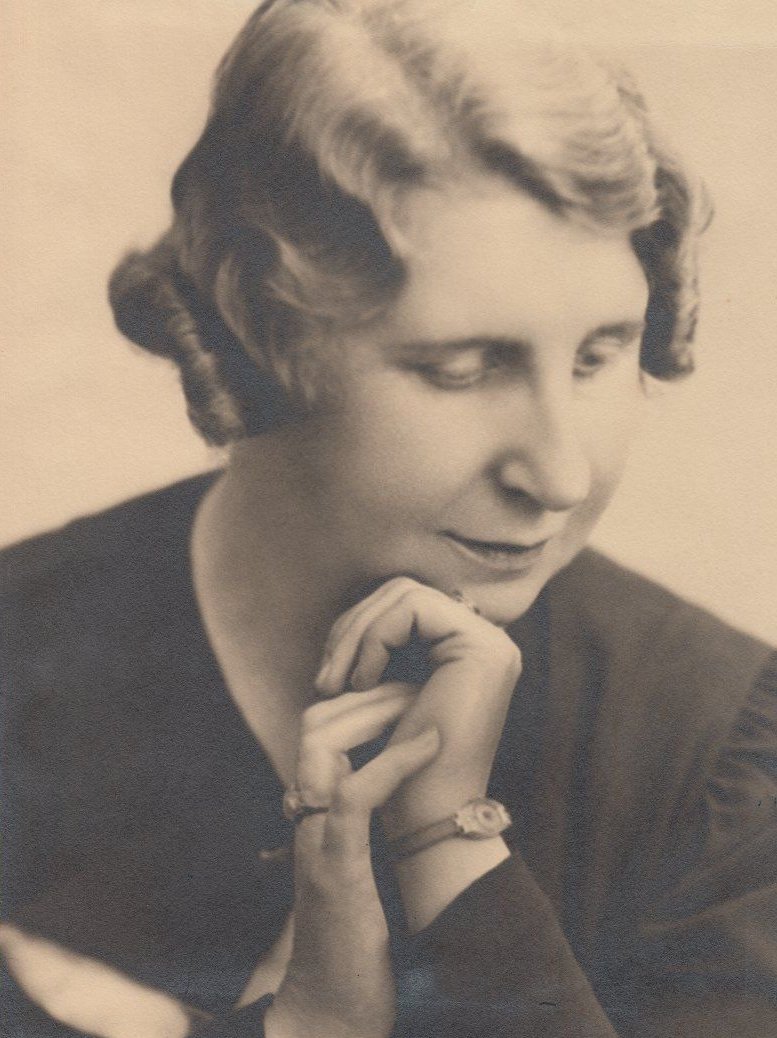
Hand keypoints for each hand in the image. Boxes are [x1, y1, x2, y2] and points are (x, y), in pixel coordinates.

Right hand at [266, 683, 438, 1037]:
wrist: (332, 1017)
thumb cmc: (356, 951)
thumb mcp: (361, 874)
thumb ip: (364, 833)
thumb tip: (399, 799)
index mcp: (316, 821)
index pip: (319, 737)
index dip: (358, 704)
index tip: (404, 693)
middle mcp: (308, 824)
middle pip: (313, 727)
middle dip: (365, 694)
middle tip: (413, 685)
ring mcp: (317, 844)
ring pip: (321, 745)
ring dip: (375, 712)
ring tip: (420, 701)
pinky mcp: (337, 871)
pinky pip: (354, 796)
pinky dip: (394, 761)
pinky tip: (431, 744)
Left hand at [315, 577, 521, 837]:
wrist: (429, 817)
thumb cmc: (403, 771)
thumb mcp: (385, 697)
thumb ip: (381, 652)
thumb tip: (351, 618)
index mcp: (469, 648)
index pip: (403, 602)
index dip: (357, 628)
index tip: (327, 677)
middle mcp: (489, 639)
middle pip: (402, 590)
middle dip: (352, 627)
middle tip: (324, 679)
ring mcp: (491, 641)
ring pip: (404, 593)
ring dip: (356, 634)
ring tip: (335, 683)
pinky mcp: (482, 648)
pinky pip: (412, 609)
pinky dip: (374, 639)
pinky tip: (360, 682)